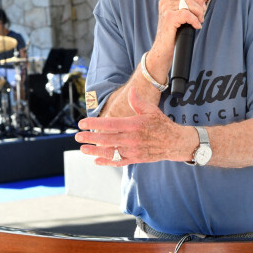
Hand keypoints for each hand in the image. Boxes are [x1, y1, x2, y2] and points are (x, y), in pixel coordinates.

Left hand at [75, 87, 192, 165]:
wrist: (175, 143)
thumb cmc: (162, 125)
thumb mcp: (151, 110)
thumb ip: (138, 101)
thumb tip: (131, 90)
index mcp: (133, 124)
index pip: (109, 124)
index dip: (94, 123)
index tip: (82, 123)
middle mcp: (132, 139)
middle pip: (106, 139)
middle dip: (90, 138)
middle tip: (78, 136)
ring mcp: (133, 150)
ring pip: (110, 152)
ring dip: (95, 151)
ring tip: (83, 149)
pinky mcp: (136, 159)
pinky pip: (119, 162)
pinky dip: (107, 162)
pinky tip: (97, 160)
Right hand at [156, 0, 205, 44]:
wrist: (163, 49)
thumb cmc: (174, 33)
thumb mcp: (179, 15)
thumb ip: (186, 4)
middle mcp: (165, 1)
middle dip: (199, 1)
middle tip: (202, 12)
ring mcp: (166, 9)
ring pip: (189, 3)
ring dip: (199, 13)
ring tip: (199, 20)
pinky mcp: (169, 18)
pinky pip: (187, 14)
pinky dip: (195, 20)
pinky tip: (196, 26)